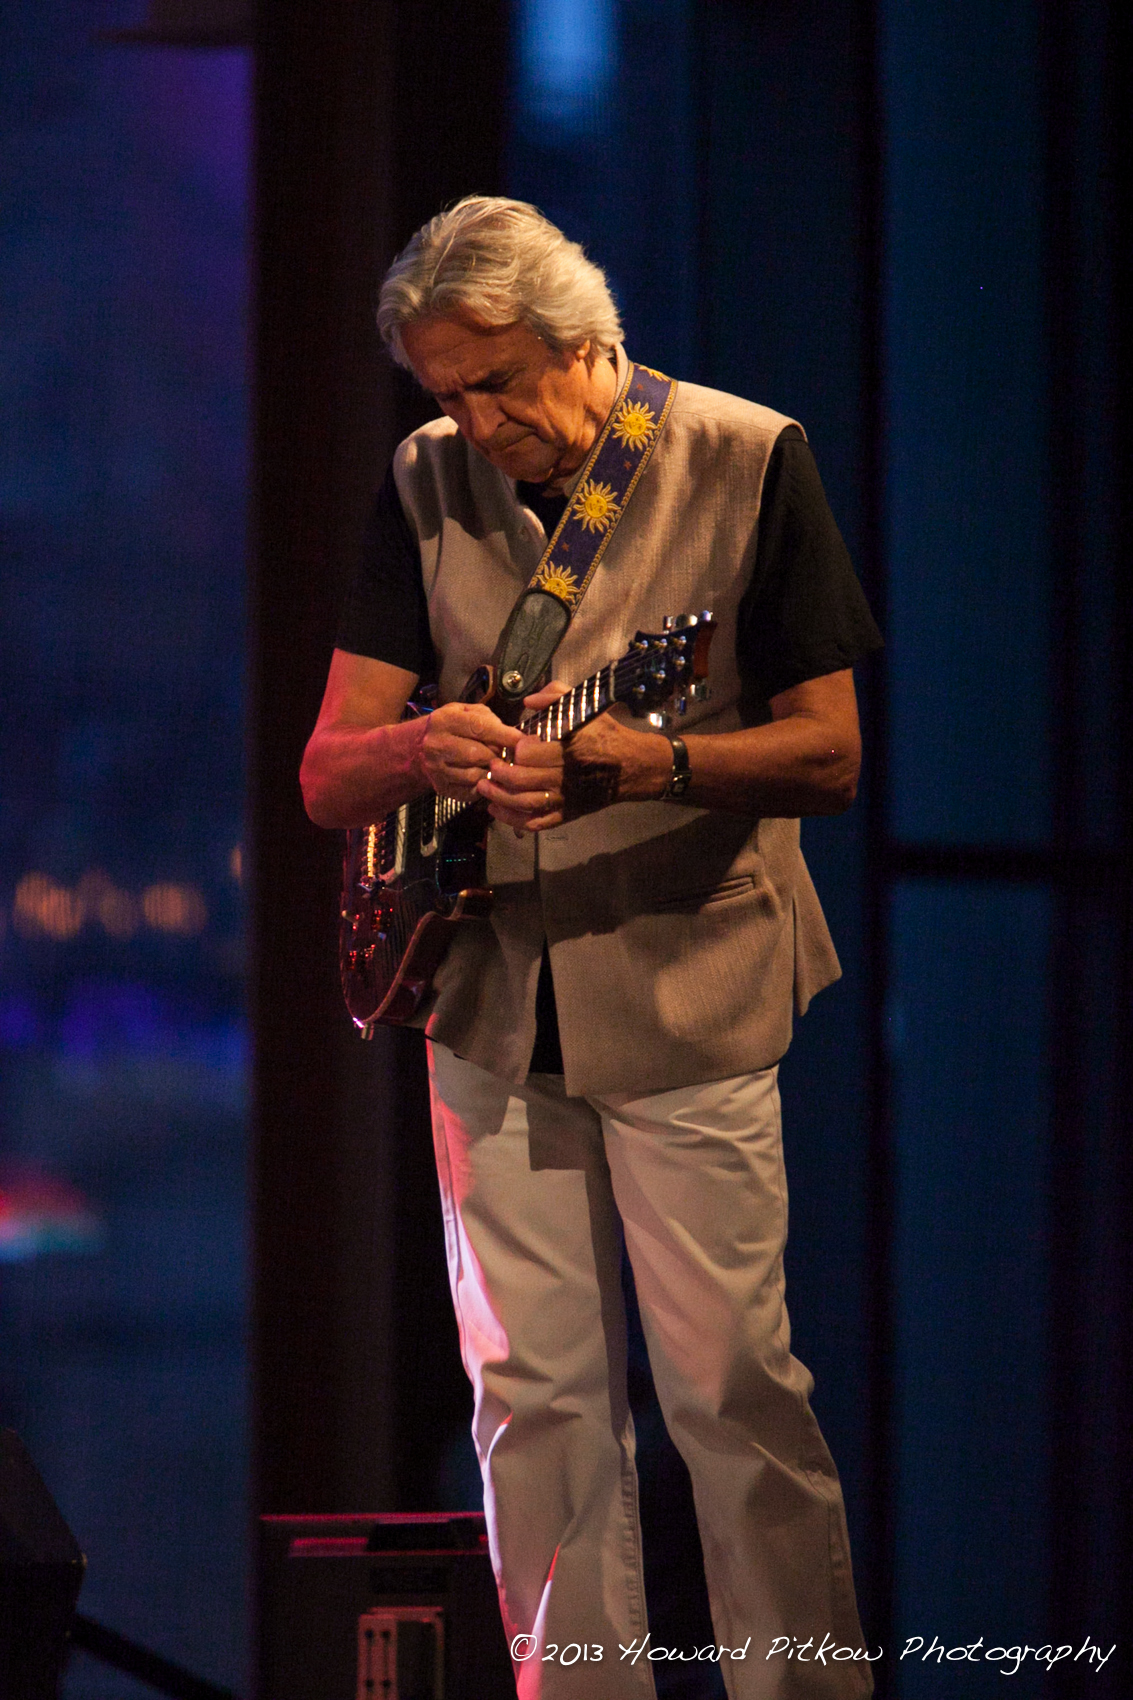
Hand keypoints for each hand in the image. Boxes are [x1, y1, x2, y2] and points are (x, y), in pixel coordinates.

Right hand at [420, 701, 520, 799]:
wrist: (420, 746)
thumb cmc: (453, 726)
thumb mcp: (466, 712)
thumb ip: (489, 720)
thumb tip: (513, 737)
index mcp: (443, 720)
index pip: (480, 728)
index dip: (504, 735)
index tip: (521, 740)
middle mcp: (435, 744)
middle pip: (479, 755)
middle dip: (498, 755)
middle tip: (508, 754)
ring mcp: (436, 768)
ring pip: (475, 776)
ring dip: (491, 772)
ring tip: (495, 765)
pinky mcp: (441, 787)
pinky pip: (471, 791)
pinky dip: (483, 785)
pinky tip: (484, 776)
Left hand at [476, 684, 671, 830]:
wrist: (633, 767)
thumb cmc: (607, 734)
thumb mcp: (586, 707)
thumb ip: (556, 696)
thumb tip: (527, 701)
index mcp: (570, 749)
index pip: (529, 753)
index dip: (514, 748)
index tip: (508, 744)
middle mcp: (566, 776)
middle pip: (522, 779)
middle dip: (500, 773)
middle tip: (491, 765)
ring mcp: (566, 798)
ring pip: (525, 803)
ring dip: (500, 797)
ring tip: (484, 788)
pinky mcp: (568, 813)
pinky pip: (537, 822)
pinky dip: (514, 819)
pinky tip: (497, 810)